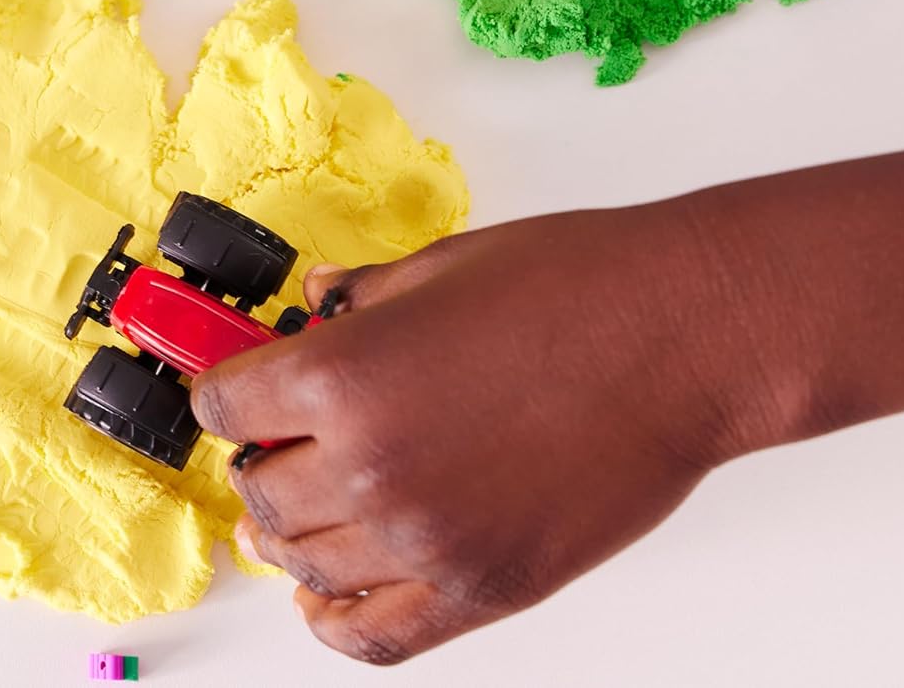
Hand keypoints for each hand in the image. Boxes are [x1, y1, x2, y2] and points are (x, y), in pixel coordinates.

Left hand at [190, 202, 760, 664]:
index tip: (230, 388)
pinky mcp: (484, 589)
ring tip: (304, 501)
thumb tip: (317, 301)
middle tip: (276, 437)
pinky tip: (330, 594)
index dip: (221, 390)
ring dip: (291, 533)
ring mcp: (427, 540)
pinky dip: (336, 621)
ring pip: (305, 565)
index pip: (227, 406)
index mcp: (347, 376)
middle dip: (259, 458)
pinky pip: (375, 636)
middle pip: (260, 490)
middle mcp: (372, 467)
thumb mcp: (440, 266)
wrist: (682, 338)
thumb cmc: (574, 287)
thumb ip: (360, 296)